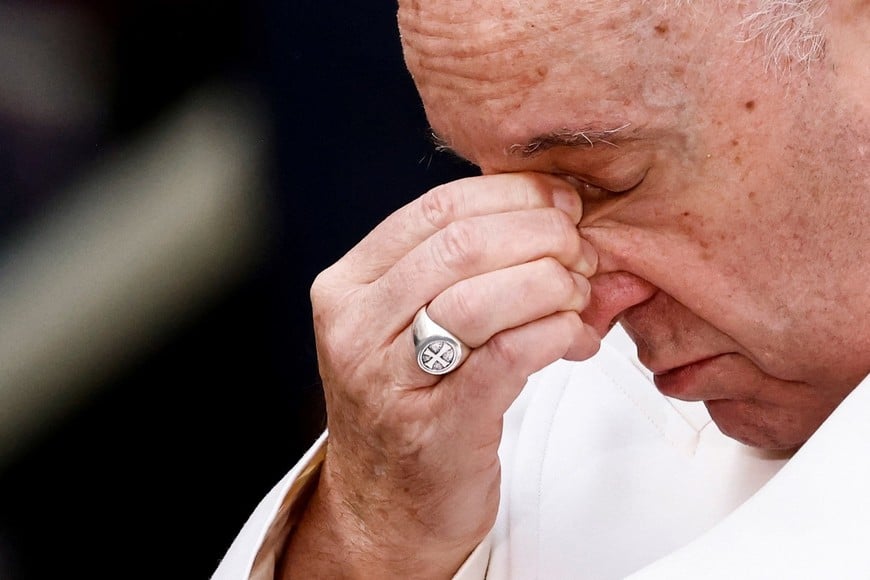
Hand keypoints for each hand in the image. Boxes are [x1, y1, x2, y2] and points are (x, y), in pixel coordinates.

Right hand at [282, 173, 599, 577]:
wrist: (387, 508)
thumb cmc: (412, 403)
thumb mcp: (412, 323)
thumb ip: (470, 270)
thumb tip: (566, 218)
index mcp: (347, 286)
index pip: (436, 209)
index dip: (512, 195)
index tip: (561, 203)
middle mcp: (356, 328)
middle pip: (462, 246)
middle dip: (541, 236)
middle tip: (581, 252)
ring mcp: (389, 381)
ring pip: (482, 297)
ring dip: (553, 284)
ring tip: (580, 297)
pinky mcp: (435, 428)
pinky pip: (507, 356)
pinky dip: (554, 333)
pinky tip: (573, 336)